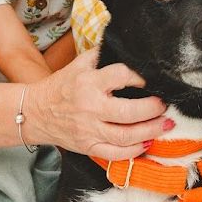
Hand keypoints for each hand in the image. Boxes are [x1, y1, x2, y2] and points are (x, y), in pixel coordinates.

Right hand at [26, 49, 168, 159]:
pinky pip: (115, 154)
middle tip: (165, 105)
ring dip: (151, 131)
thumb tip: (128, 47)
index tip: (150, 79)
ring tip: (166, 124)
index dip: (140, 77)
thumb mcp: (79, 64)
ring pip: (126, 136)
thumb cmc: (61, 86)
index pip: (121, 76)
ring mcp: (89, 130)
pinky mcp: (88, 147)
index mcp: (88, 83)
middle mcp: (90, 108)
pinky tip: (147, 142)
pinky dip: (135, 151)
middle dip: (153, 109)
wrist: (35, 112)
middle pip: (129, 112)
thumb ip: (102, 55)